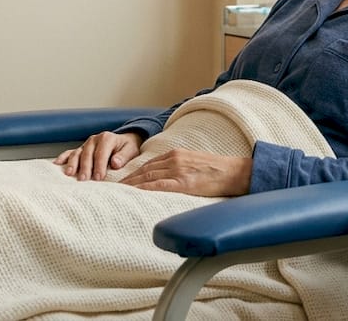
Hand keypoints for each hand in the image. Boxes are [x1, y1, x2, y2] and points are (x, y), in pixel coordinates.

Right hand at [54, 131, 142, 180]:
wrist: (123, 142)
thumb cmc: (127, 148)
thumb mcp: (131, 150)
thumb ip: (124, 156)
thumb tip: (115, 163)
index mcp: (107, 138)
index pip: (101, 153)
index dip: (99, 166)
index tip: (98, 178)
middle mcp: (95, 140)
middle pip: (87, 154)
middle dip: (85, 167)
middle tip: (83, 180)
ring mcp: (86, 144)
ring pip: (77, 153)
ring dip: (72, 164)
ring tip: (69, 174)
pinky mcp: (81, 149)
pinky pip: (70, 152)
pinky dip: (63, 157)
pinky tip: (57, 164)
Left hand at [120, 148, 251, 196]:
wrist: (236, 172)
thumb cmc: (219, 171)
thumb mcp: (195, 164)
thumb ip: (180, 168)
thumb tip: (168, 179)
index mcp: (176, 154)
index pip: (148, 164)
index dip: (133, 173)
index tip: (121, 181)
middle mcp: (174, 160)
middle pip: (144, 170)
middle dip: (126, 179)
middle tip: (111, 188)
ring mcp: (178, 170)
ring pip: (147, 177)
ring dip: (130, 185)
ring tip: (116, 193)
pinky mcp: (184, 182)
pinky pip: (158, 185)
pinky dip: (143, 189)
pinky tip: (133, 194)